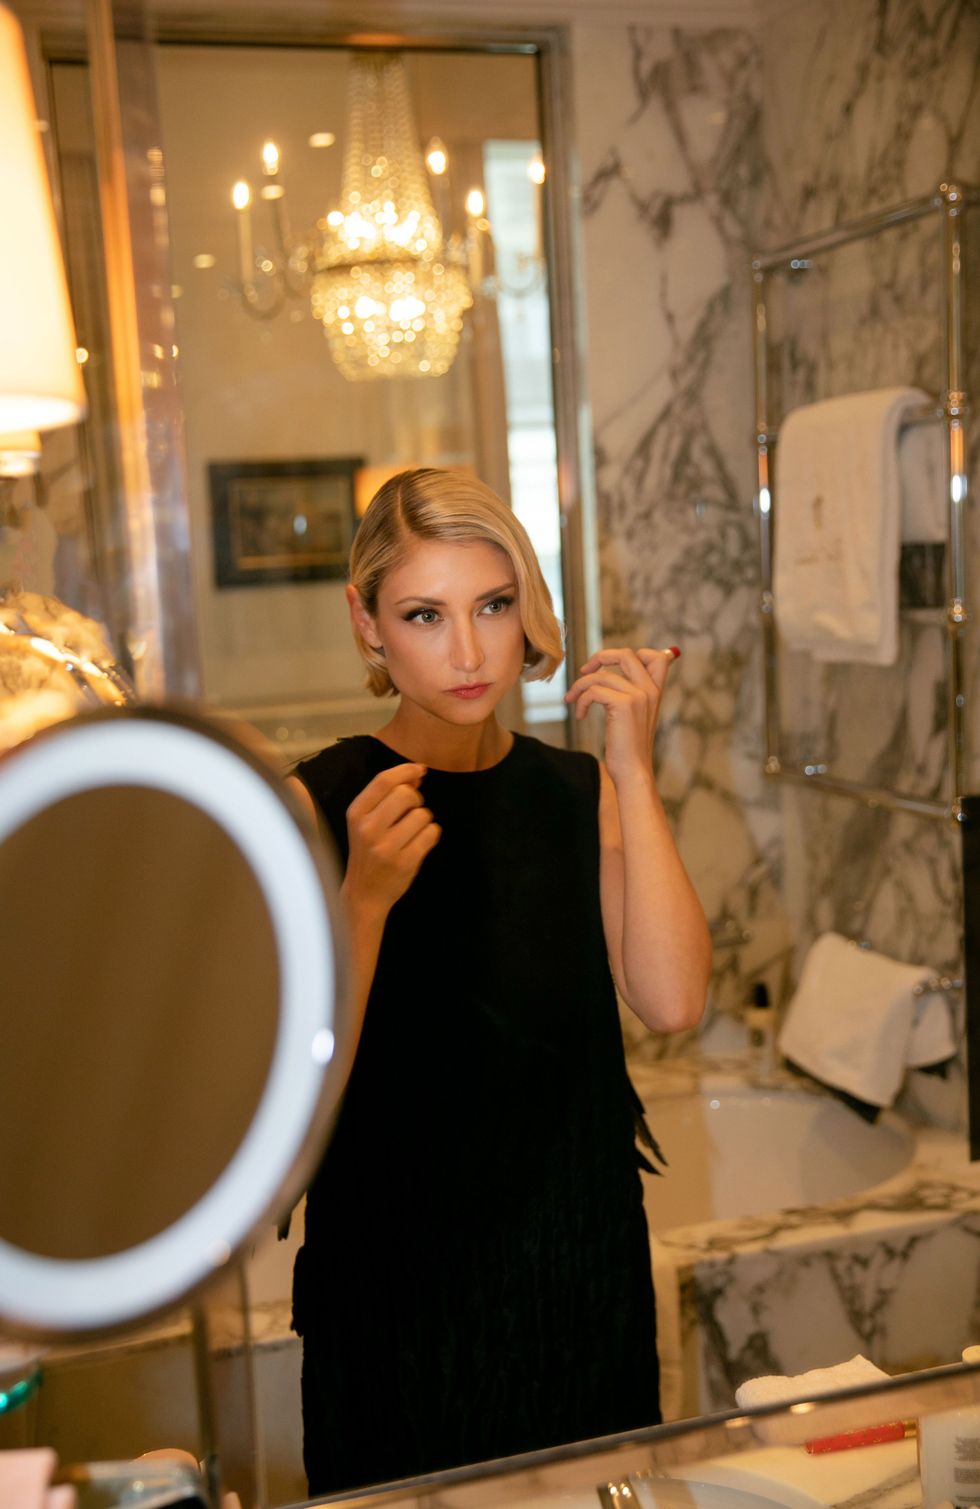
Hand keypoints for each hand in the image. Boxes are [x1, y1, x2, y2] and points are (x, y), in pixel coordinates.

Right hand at [343, 763, 440, 916]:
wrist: (363, 894)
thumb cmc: (368, 852)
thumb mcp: (365, 822)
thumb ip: (387, 796)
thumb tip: (416, 774)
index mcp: (356, 814)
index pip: (384, 780)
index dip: (406, 770)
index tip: (419, 770)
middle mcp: (368, 829)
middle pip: (407, 794)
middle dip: (416, 800)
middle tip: (410, 813)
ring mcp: (386, 847)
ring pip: (422, 814)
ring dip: (424, 821)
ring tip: (411, 834)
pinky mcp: (405, 862)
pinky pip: (432, 833)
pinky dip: (431, 835)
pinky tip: (418, 844)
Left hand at [564, 646, 678, 783]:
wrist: (633, 772)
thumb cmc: (629, 748)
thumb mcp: (635, 717)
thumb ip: (631, 695)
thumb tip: (609, 678)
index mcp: (656, 692)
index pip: (657, 657)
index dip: (635, 652)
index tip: (610, 665)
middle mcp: (650, 690)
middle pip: (626, 654)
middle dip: (600, 657)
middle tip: (584, 671)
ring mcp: (638, 696)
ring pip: (601, 675)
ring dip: (580, 686)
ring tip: (572, 700)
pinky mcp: (624, 705)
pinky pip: (593, 691)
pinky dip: (581, 701)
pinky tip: (580, 715)